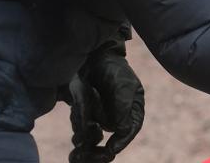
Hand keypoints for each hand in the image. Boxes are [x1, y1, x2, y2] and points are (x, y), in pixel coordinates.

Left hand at [64, 44, 144, 161]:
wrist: (91, 56)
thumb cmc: (112, 68)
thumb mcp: (122, 85)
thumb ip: (123, 107)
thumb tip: (122, 131)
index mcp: (133, 109)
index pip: (129, 130)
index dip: (120, 142)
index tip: (109, 150)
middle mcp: (118, 116)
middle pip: (110, 140)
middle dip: (97, 152)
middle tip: (84, 158)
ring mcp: (101, 115)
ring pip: (93, 136)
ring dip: (85, 140)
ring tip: (77, 142)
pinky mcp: (86, 114)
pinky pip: (81, 127)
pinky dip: (78, 126)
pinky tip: (76, 120)